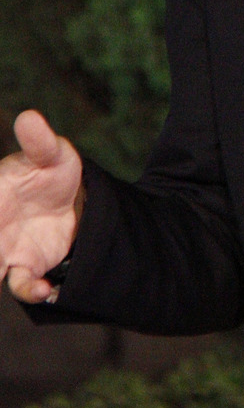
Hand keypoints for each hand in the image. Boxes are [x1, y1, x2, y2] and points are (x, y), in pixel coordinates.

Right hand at [0, 110, 83, 302]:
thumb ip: (39, 141)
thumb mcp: (50, 153)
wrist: (72, 200)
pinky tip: (47, 290)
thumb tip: (29, 116)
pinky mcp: (24, 266)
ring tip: (32, 286)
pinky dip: (30, 290)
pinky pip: (20, 284)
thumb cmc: (50, 170)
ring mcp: (3, 250)